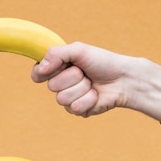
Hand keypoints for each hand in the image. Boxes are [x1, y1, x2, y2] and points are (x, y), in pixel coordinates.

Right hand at [32, 42, 160, 123]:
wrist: (123, 78)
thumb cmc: (103, 62)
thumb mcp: (78, 50)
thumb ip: (56, 54)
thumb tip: (40, 68)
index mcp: (57, 68)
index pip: (37, 73)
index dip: (45, 71)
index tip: (61, 65)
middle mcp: (60, 84)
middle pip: (52, 86)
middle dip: (72, 77)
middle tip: (85, 72)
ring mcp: (69, 98)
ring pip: (63, 98)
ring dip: (82, 88)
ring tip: (92, 83)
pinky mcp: (79, 110)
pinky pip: (75, 108)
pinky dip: (89, 99)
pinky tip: (96, 95)